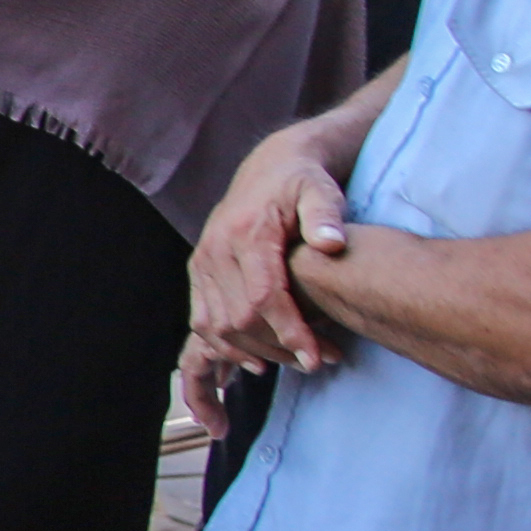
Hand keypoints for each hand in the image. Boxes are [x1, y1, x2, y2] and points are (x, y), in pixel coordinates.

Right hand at [188, 117, 355, 383]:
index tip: (315, 358)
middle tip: (317, 361)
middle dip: (277, 348)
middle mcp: (215, 250)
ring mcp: (201, 263)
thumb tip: (332, 244)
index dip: (289, 332)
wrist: (270, 167)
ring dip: (252, 353)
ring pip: (217, 327)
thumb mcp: (321, 190)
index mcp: (246, 233)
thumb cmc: (303, 182)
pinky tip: (255, 359)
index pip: (263, 296)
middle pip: (238, 319)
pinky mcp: (197, 272)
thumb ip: (326, 215)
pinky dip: (226, 347)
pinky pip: (202, 321)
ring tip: (292, 362)